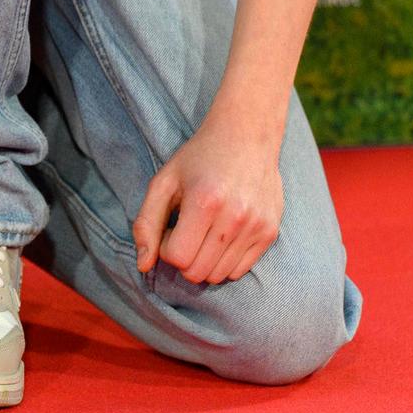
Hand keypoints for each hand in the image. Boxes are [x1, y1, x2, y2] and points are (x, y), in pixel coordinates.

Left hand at [132, 116, 283, 285]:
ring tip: (203, 232)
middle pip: (198, 272)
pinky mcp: (270, 233)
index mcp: (205, 202)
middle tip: (186, 231)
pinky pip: (239, 271)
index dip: (166, 248)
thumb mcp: (164, 182)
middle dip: (183, 258)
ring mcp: (256, 226)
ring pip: (219, 276)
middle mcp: (235, 217)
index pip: (178, 257)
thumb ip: (146, 223)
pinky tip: (221, 236)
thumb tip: (143, 265)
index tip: (171, 227)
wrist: (247, 136)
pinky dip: (224, 262)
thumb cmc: (199, 158)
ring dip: (203, 262)